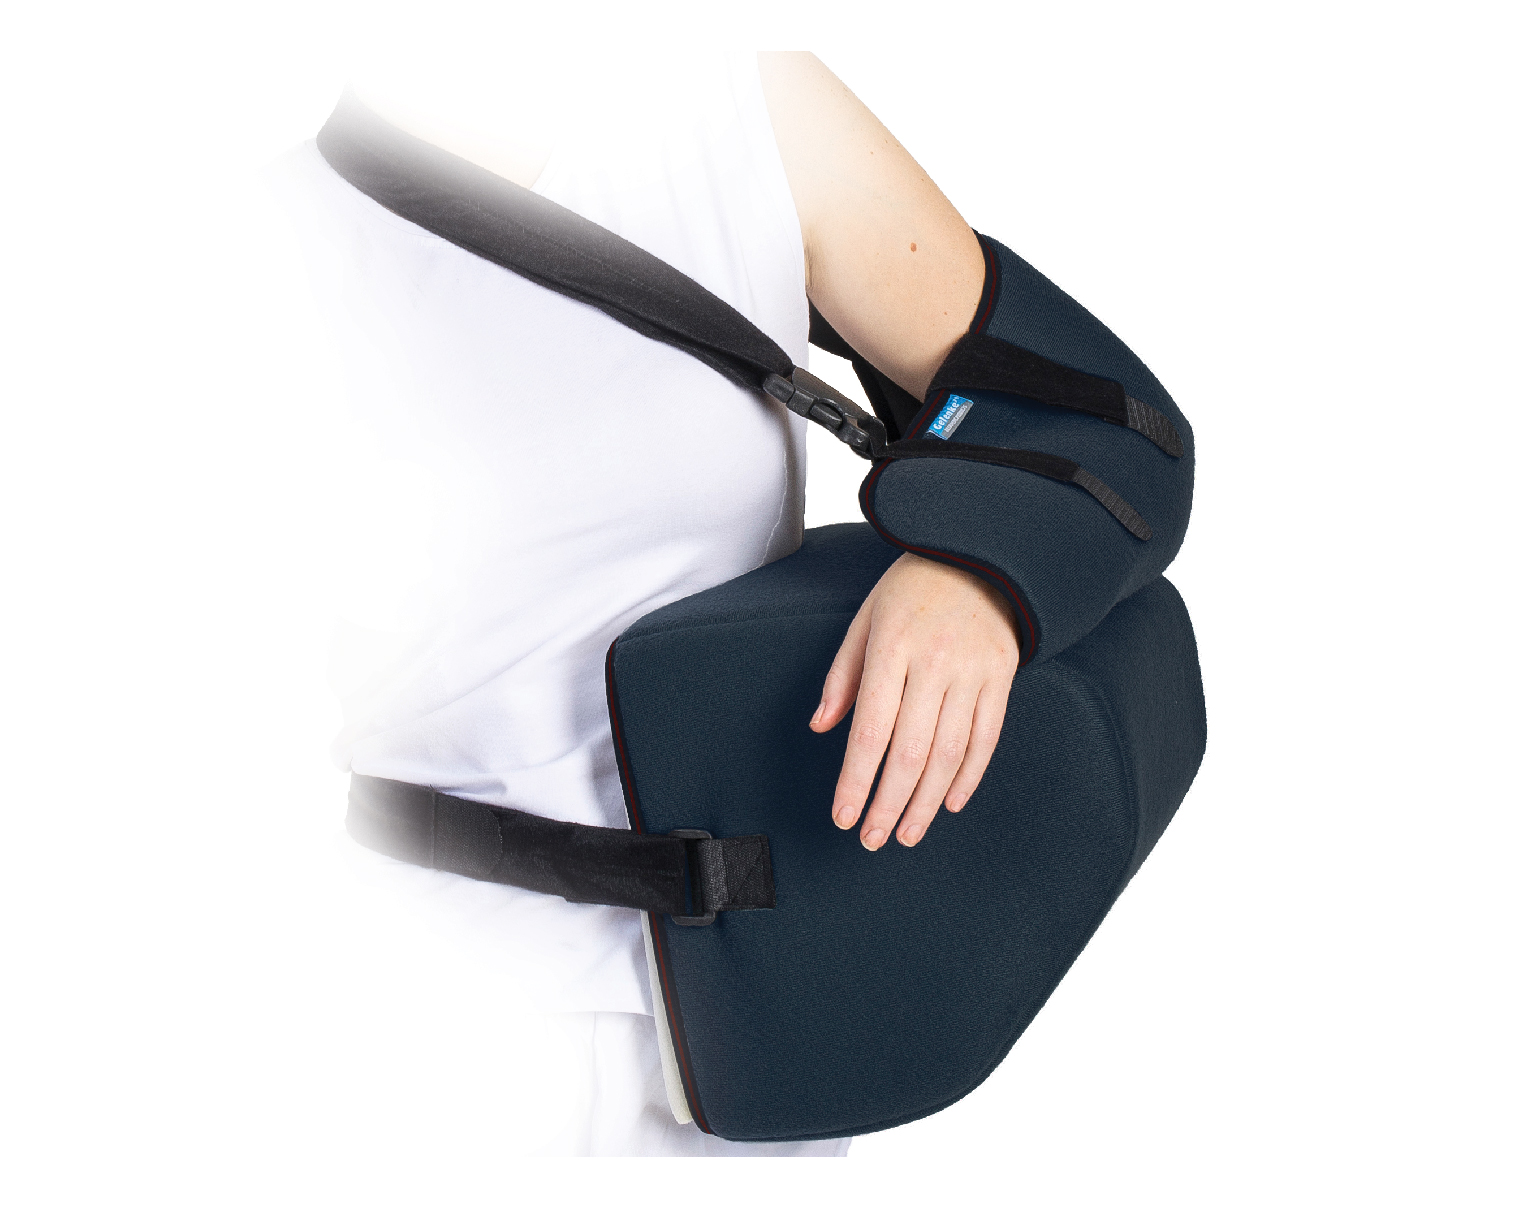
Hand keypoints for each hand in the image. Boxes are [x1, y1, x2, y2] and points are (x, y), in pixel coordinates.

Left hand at [809, 552, 1019, 849]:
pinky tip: (948, 803)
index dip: (856, 781)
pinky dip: (968, 777)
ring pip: (949, 753)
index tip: (843, 816)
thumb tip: (822, 727)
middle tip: (872, 838)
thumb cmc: (910, 589)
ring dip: (925, 802)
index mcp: (892, 647)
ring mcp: (973, 671)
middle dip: (888, 804)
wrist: (978, 554)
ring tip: (907, 833)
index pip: (871, 729)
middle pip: (910, 751)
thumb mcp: (865, 620)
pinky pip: (986, 738)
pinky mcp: (1002, 676)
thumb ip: (842, 676)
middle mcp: (935, 662)